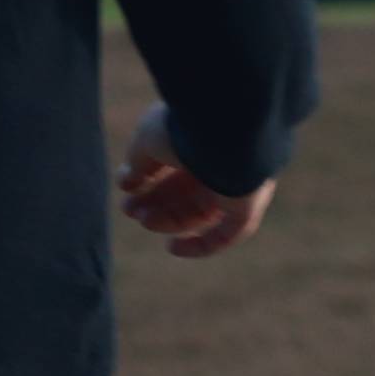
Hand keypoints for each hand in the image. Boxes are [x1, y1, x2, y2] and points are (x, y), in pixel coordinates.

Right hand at [117, 108, 274, 259]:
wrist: (221, 127)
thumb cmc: (182, 128)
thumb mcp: (147, 140)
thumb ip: (137, 163)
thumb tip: (126, 182)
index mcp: (199, 140)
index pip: (173, 167)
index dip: (147, 182)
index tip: (126, 190)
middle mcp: (221, 162)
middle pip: (185, 192)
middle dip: (155, 203)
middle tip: (129, 210)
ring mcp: (237, 185)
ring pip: (200, 213)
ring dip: (169, 221)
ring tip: (144, 220)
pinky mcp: (248, 207)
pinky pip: (226, 235)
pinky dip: (200, 245)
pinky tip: (173, 248)